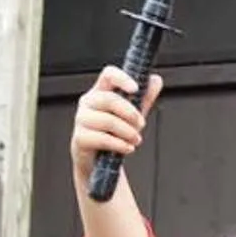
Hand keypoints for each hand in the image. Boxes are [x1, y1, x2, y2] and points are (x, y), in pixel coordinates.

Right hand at [70, 67, 159, 184]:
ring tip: (136, 140)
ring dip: (128, 132)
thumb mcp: (133, 115)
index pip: (108, 75)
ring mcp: (81, 119)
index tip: (136, 89)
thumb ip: (144, 98)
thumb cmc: (115, 133)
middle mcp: (88, 102)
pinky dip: (120, 144)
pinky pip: (102, 138)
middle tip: (142, 124)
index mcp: (101, 91)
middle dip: (130, 113)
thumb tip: (155, 80)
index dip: (122, 79)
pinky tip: (128, 148)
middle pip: (109, 99)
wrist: (99, 161)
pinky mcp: (80, 138)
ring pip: (107, 121)